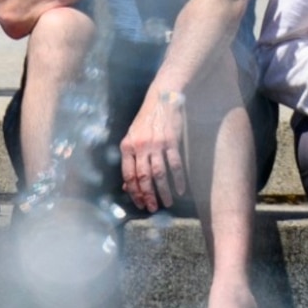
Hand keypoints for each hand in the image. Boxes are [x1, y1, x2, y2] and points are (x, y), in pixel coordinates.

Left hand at [118, 93, 188, 212]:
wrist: (161, 99)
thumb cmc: (146, 120)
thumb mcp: (132, 138)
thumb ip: (130, 160)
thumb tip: (127, 186)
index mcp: (127, 146)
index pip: (129, 175)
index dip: (134, 192)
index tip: (139, 204)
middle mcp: (140, 146)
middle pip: (143, 177)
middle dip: (148, 196)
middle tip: (153, 208)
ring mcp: (156, 143)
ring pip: (159, 174)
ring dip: (163, 191)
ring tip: (167, 203)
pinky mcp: (171, 141)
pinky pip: (175, 164)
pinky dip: (178, 179)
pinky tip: (180, 190)